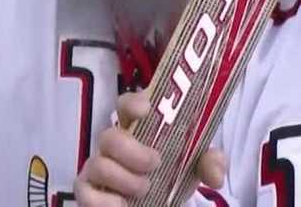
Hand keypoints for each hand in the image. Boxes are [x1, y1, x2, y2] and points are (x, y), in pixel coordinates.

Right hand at [75, 91, 226, 205]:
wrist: (160, 205)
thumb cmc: (171, 177)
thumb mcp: (194, 168)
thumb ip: (209, 163)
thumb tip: (215, 173)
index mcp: (137, 129)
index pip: (126, 106)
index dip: (132, 102)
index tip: (146, 108)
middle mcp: (113, 145)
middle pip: (108, 135)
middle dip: (131, 150)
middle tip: (155, 163)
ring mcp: (97, 168)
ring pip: (98, 164)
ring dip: (124, 178)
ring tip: (145, 189)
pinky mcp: (87, 192)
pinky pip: (85, 192)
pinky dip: (104, 202)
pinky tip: (122, 206)